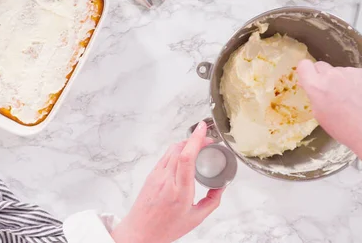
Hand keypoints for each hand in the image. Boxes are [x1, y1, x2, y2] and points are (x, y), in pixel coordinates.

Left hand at [110, 121, 224, 242]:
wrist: (140, 232)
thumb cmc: (165, 228)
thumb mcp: (195, 218)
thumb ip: (212, 201)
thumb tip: (221, 187)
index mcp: (180, 191)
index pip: (187, 158)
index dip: (195, 140)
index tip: (203, 129)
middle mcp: (166, 180)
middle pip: (179, 149)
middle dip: (195, 139)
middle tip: (208, 140)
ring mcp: (156, 176)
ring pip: (171, 150)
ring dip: (185, 143)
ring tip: (198, 146)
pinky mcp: (151, 175)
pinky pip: (166, 156)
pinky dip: (177, 151)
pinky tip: (184, 156)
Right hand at [296, 60, 361, 168]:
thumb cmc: (343, 128)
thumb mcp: (319, 114)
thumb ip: (313, 96)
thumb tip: (309, 85)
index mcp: (316, 86)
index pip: (304, 65)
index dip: (306, 71)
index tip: (309, 77)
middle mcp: (331, 75)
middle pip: (321, 66)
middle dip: (322, 76)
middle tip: (329, 90)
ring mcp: (349, 72)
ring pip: (339, 71)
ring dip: (340, 80)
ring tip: (349, 97)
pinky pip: (354, 73)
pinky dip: (355, 81)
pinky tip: (360, 96)